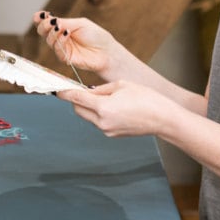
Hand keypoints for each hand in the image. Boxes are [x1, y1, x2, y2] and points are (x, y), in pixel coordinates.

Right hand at [32, 11, 115, 75]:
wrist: (107, 52)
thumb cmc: (96, 36)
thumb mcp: (80, 24)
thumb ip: (65, 22)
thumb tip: (50, 19)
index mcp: (63, 27)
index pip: (47, 23)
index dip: (40, 19)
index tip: (39, 15)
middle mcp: (60, 38)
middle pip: (43, 32)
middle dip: (44, 25)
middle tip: (51, 21)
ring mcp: (62, 48)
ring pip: (49, 41)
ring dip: (53, 32)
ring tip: (60, 27)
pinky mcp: (66, 58)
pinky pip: (58, 50)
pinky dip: (60, 41)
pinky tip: (67, 33)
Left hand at [58, 80, 174, 137]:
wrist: (163, 118)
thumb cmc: (145, 98)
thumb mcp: (121, 85)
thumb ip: (100, 89)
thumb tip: (87, 91)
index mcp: (103, 108)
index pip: (77, 99)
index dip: (65, 93)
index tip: (57, 89)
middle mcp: (102, 122)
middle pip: (78, 110)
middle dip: (76, 100)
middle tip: (80, 89)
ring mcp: (107, 130)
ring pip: (88, 117)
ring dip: (88, 107)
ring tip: (102, 96)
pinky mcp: (112, 134)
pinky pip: (98, 122)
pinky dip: (98, 113)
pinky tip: (110, 106)